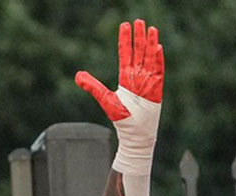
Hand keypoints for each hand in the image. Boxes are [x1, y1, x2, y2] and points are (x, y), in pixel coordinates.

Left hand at [75, 20, 162, 174]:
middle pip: (139, 52)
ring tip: (151, 29)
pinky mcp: (157, 88)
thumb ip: (93, 86)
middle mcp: (138, 76)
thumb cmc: (122, 120)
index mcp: (126, 78)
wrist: (136, 134)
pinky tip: (157, 48)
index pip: (126, 54)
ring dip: (150, 43)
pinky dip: (157, 60)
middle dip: (139, 37)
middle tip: (138, 21)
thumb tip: (77, 76)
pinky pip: (158, 70)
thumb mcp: (105, 100)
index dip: (125, 40)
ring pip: (149, 57)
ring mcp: (149, 81)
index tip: (124, 25)